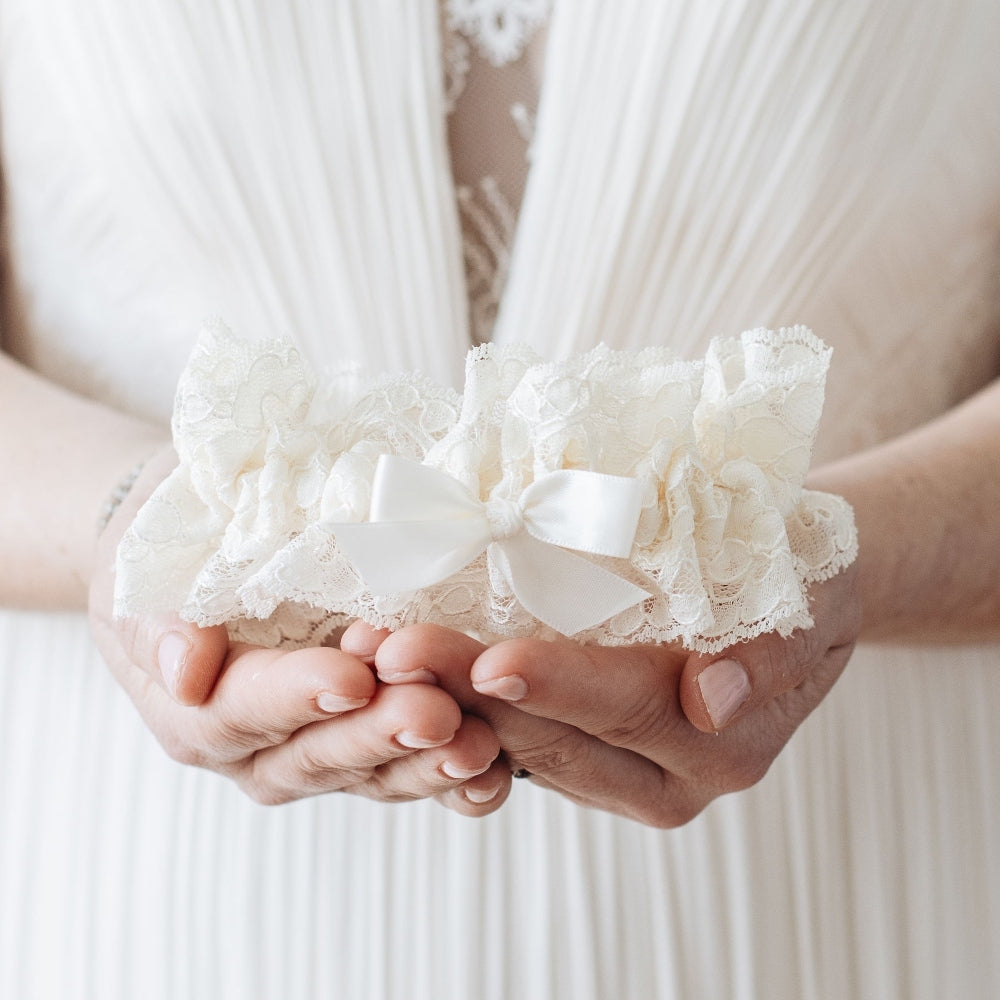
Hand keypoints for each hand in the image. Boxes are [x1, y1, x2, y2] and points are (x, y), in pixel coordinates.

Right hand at [88, 448, 507, 814]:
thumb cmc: (181, 549)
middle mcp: (260, 748)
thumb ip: (161, 621)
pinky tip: (496, 774)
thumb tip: (182, 674)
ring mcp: (322, 751)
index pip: (244, 710)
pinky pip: (413, 775)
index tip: (352, 677)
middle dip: (378, 734)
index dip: (297, 697)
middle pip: (319, 753)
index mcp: (199, 708)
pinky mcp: (373, 746)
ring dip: (427, 764)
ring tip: (478, 746)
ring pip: (374, 774)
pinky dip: (457, 783)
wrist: (210, 552)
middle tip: (433, 713)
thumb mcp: (156, 568)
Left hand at [353, 564, 859, 825]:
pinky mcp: (585, 748)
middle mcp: (664, 775)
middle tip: (394, 651)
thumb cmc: (805, 583)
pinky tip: (405, 662)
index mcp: (720, 746)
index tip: (495, 662)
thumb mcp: (813, 601)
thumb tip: (714, 696)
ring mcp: (619, 768)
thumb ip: (767, 655)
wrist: (800, 595)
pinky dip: (459, 697)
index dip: (562, 686)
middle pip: (555, 734)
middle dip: (468, 693)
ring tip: (376, 652)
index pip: (628, 710)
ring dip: (444, 698)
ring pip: (520, 740)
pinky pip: (515, 733)